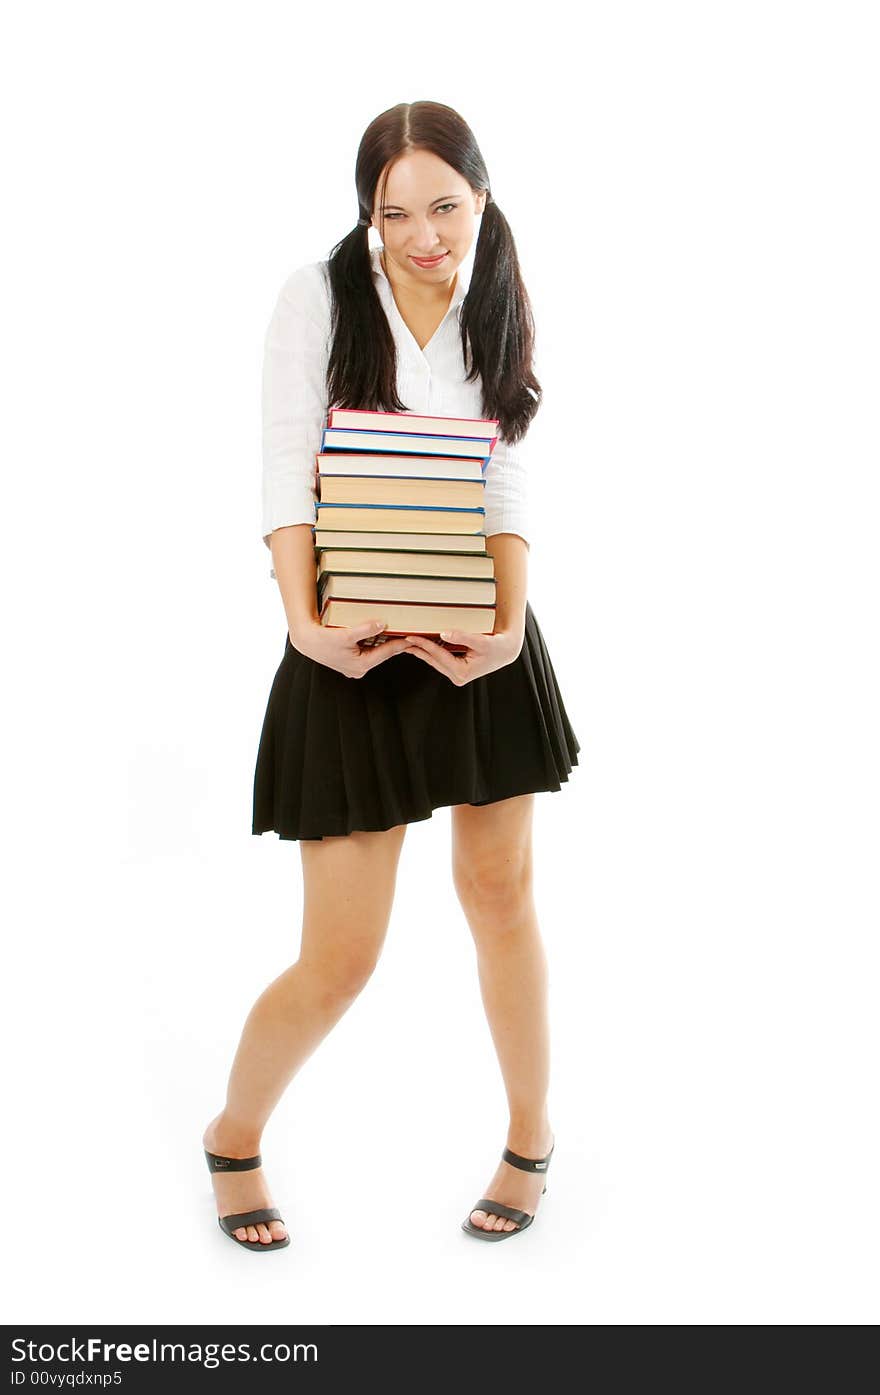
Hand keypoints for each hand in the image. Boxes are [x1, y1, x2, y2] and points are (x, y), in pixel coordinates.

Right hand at [291, 618, 411, 677]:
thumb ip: (365, 630)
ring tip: (400, 635)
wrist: (306, 641)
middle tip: (412, 636)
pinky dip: (375, 644)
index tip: (413, 638)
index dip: (401, 644)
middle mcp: (359, 669)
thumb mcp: (345, 634)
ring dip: (386, 644)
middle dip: (396, 645)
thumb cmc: (323, 639)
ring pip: (375, 653)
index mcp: (361, 665)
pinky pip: (367, 652)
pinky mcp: (349, 662)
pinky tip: (381, 636)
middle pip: (382, 654)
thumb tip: (382, 624)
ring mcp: (354, 667)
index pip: (387, 653)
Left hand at [402, 627, 523, 684]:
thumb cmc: (496, 647)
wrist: (505, 651)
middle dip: (417, 649)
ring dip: (421, 651)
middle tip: (402, 639)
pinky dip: (430, 651)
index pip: (439, 655)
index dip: (424, 644)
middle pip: (433, 660)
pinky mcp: (456, 669)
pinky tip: (421, 645)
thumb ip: (462, 637)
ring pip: (434, 661)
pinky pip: (439, 659)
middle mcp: (458, 676)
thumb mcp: (481, 641)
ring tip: (407, 642)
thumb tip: (444, 634)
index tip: (411, 636)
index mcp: (462, 673)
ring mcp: (456, 674)